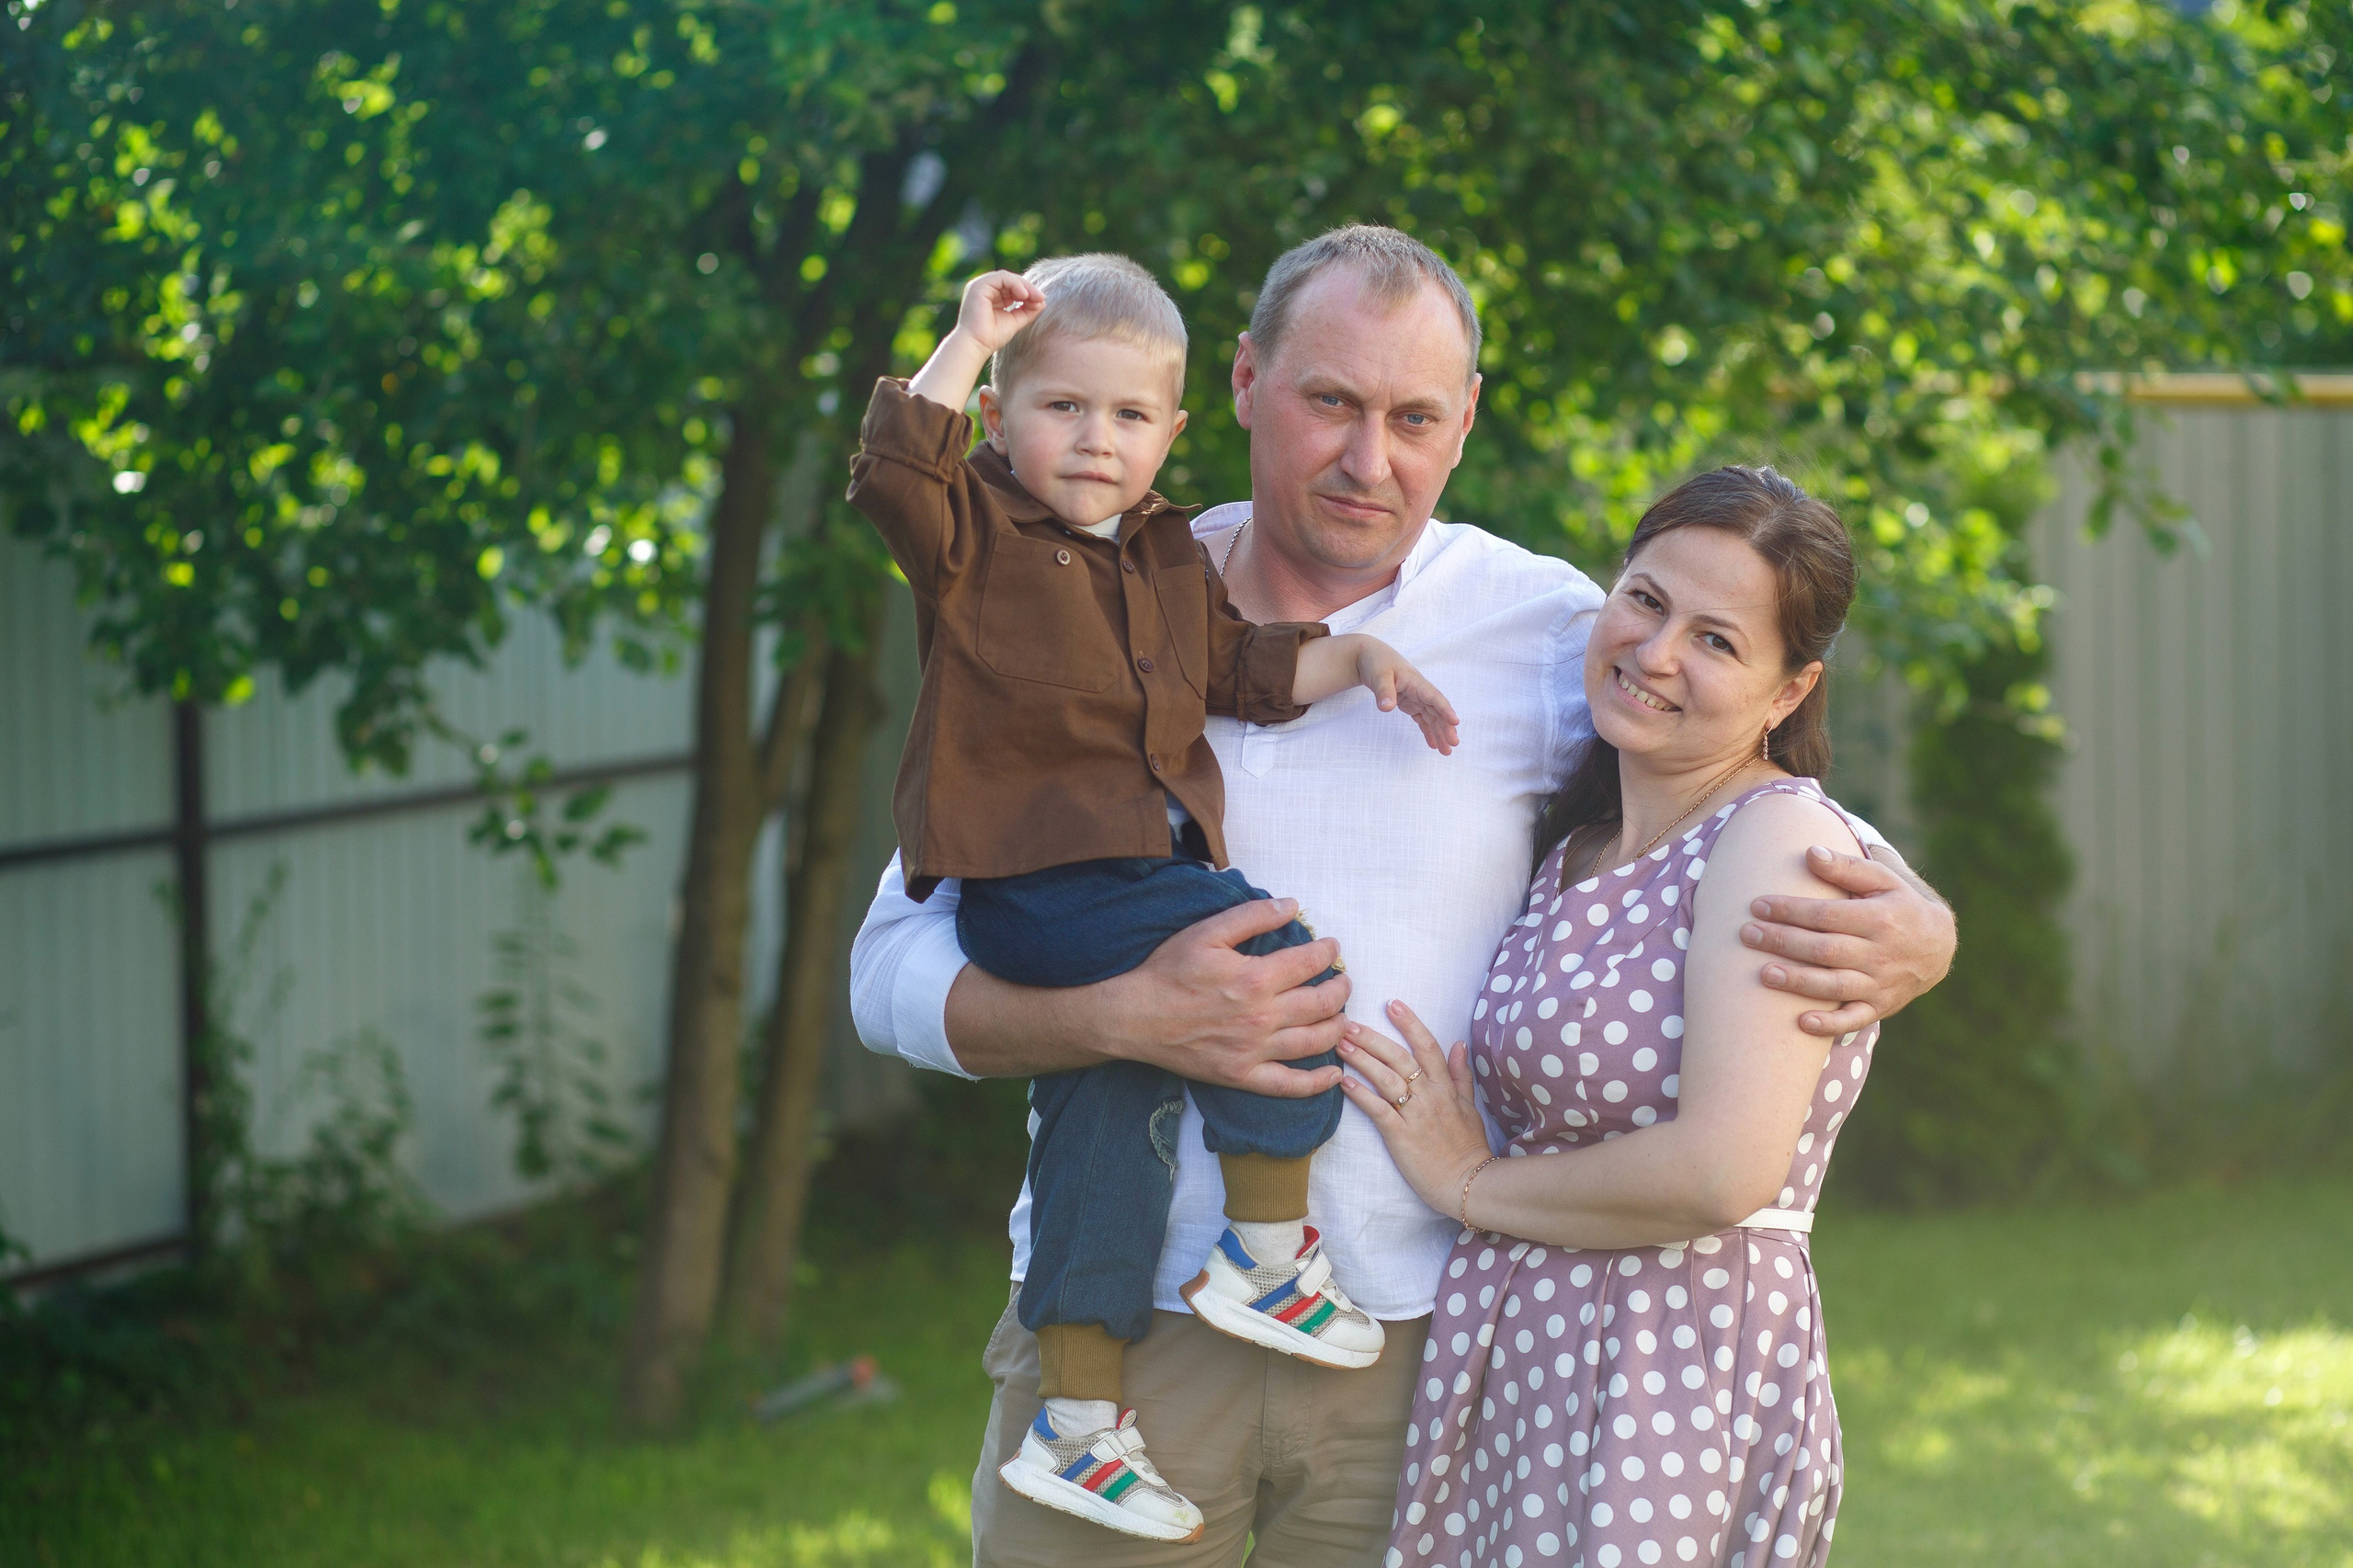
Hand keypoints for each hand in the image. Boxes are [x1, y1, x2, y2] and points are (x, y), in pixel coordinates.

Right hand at [952, 269, 1047, 354]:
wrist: (976, 345)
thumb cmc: (991, 337)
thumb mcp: (1015, 321)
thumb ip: (1027, 311)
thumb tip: (1042, 302)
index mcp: (990, 296)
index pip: (1012, 288)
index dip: (1028, 293)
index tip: (1041, 303)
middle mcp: (984, 289)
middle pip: (1011, 281)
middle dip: (1028, 288)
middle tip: (1042, 298)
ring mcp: (980, 286)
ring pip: (1007, 277)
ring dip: (1024, 286)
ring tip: (1035, 297)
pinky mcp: (979, 286)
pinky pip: (1001, 278)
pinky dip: (1015, 284)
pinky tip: (1024, 295)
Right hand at [1094, 897, 1353, 1094]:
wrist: (1134, 1018)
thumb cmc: (1168, 972)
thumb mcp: (1206, 932)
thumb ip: (1251, 915)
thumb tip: (1291, 905)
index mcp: (1255, 978)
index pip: (1309, 963)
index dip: (1327, 953)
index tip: (1331, 948)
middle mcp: (1262, 1017)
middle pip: (1321, 1004)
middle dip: (1340, 989)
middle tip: (1343, 981)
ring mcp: (1254, 1050)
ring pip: (1314, 1042)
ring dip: (1337, 1028)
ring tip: (1343, 1017)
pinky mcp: (1243, 1076)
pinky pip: (1289, 1084)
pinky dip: (1317, 1083)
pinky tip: (1334, 1074)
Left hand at [1335, 1002, 1493, 1216]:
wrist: (1468, 1183)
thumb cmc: (1467, 1146)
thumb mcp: (1470, 1106)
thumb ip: (1460, 1075)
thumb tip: (1459, 1043)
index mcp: (1445, 1087)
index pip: (1427, 1046)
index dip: (1410, 1023)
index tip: (1393, 1004)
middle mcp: (1430, 1096)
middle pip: (1399, 1058)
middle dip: (1372, 1038)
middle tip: (1348, 1023)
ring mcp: (1415, 1115)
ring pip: (1385, 1079)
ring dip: (1361, 1060)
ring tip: (1340, 1044)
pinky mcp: (1401, 1136)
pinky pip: (1378, 1110)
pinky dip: (1361, 1095)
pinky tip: (1344, 1082)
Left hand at [1357, 642, 1460, 753]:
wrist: (1369, 656)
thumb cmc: (1376, 662)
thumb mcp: (1378, 675)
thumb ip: (1383, 691)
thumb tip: (1386, 708)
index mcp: (1416, 682)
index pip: (1434, 697)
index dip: (1445, 709)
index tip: (1455, 722)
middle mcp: (1420, 690)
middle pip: (1437, 710)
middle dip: (1446, 727)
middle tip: (1453, 744)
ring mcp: (1416, 697)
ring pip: (1432, 717)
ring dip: (1440, 733)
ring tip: (1446, 751)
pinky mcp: (1410, 703)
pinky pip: (1423, 719)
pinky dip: (1428, 731)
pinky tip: (1433, 745)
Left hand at [1741, 842, 1955, 1035]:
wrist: (1938, 946)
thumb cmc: (1898, 905)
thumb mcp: (1883, 880)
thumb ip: (1847, 867)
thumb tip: (1810, 852)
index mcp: (1879, 918)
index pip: (1826, 915)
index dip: (1790, 910)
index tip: (1757, 905)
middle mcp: (1880, 953)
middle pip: (1824, 950)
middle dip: (1783, 942)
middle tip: (1747, 935)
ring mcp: (1880, 983)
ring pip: (1835, 985)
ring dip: (1799, 982)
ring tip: (1764, 975)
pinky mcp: (1880, 1006)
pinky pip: (1854, 1019)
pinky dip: (1830, 1024)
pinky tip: (1802, 1023)